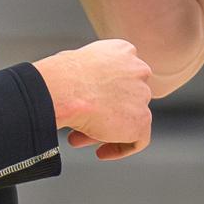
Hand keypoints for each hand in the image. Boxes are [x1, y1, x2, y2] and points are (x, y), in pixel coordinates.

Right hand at [35, 39, 153, 160]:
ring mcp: (142, 94)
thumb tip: (85, 93)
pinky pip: (139, 139)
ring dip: (105, 130)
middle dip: (102, 112)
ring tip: (79, 138)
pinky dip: (121, 148)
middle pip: (124, 98)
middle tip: (79, 125)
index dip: (104, 93)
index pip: (121, 75)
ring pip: (128, 118)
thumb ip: (92, 74)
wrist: (66, 89)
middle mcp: (138, 70)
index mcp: (123, 51)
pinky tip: (101, 152)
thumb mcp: (78, 62)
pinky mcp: (142, 119)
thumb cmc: (61, 76)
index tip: (89, 103)